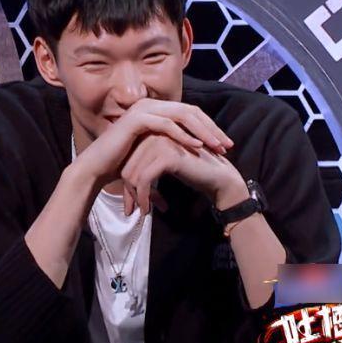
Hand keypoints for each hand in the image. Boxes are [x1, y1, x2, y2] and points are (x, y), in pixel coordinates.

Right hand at [73, 98, 233, 189]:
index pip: (189, 114)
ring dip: (203, 131)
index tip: (224, 145)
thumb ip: (165, 157)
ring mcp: (143, 109)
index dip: (209, 128)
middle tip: (228, 145)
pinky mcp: (137, 119)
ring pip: (182, 116)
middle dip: (212, 129)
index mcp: (155, 109)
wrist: (96, 168)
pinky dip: (184, 135)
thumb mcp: (149, 158)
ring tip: (217, 146)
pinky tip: (197, 146)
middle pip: (190, 111)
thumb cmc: (120, 166)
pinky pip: (167, 124)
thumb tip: (178, 179)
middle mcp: (150, 104)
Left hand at [119, 133, 247, 215]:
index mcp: (153, 132)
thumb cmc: (194, 172)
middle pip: (127, 166)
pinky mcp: (167, 155)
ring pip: (132, 174)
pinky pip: (143, 179)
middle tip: (134, 210)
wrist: (220, 177)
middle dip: (129, 191)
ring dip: (137, 197)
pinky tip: (149, 209)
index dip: (127, 184)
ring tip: (144, 211)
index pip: (128, 159)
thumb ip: (145, 165)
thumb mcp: (164, 165)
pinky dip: (143, 197)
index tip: (132, 202)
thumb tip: (121, 178)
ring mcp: (160, 142)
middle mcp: (154, 133)